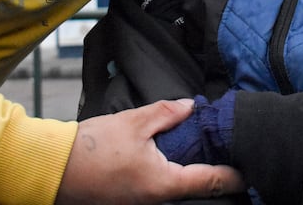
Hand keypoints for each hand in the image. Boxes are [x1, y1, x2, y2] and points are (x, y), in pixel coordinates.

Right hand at [55, 99, 245, 204]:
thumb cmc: (91, 148)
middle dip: (215, 176)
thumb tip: (190, 107)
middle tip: (232, 158)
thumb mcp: (133, 122)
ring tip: (207, 156)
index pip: (211, 181)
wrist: (50, 170)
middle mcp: (156, 200)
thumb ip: (166, 113)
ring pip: (177, 191)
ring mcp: (141, 204)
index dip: (234, 176)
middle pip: (196, 189)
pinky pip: (158, 191)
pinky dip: (170, 178)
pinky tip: (173, 160)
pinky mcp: (127, 201)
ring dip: (191, 176)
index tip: (251, 171)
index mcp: (164, 183)